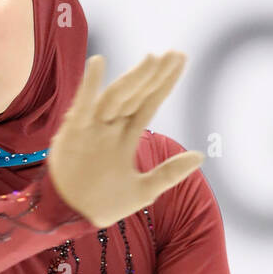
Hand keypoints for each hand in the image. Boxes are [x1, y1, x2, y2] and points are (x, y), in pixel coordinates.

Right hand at [47, 51, 204, 229]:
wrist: (71, 218)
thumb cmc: (103, 204)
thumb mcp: (144, 191)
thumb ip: (170, 173)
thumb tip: (201, 156)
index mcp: (126, 136)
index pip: (149, 103)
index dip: (164, 83)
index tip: (180, 59)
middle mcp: (110, 127)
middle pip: (136, 95)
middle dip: (154, 75)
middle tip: (174, 54)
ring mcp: (92, 127)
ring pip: (115, 97)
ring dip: (133, 78)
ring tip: (152, 59)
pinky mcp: (72, 133)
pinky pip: (82, 106)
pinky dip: (88, 86)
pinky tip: (98, 63)